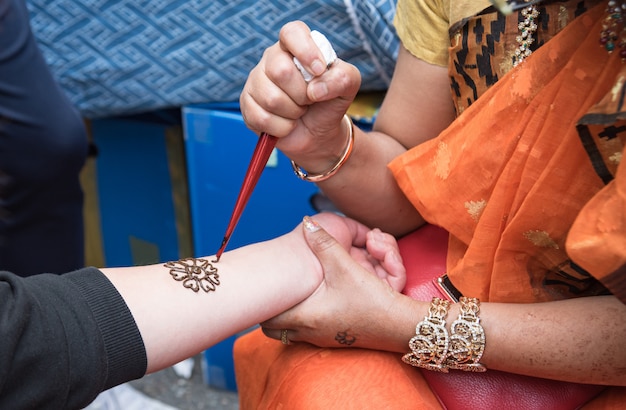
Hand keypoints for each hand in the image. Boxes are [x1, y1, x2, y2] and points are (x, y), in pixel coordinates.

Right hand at [240, 21, 360, 171]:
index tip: (319, 70)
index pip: (292, 32)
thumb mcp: (348, 85)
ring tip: (298, 111)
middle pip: (280, 71)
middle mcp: (271, 59)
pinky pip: (262, 118)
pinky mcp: (247, 105)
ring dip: (293, 113)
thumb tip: (315, 89)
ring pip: (271, 99)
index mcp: (295, 46)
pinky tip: (286, 124)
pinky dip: (282, 128)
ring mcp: (256, 82)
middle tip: (309, 100)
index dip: (305, 51)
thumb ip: (343, 78)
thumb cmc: (329, 102)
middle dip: (302, 94)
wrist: (318, 132)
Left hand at [262, 214, 408, 348]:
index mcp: (305, 316)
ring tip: (289, 298)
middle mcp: (308, 332)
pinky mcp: (333, 339)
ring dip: (286, 317)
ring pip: (288, 333)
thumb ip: (325, 243)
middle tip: (273, 294)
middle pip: (272, 331)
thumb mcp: (346, 267)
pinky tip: (312, 304)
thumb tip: (306, 223)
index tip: (262, 289)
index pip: (265, 319)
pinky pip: (305, 334)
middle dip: (270, 313)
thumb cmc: (372, 301)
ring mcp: (320, 339)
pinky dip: (303, 321)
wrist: (398, 325)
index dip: (261, 304)